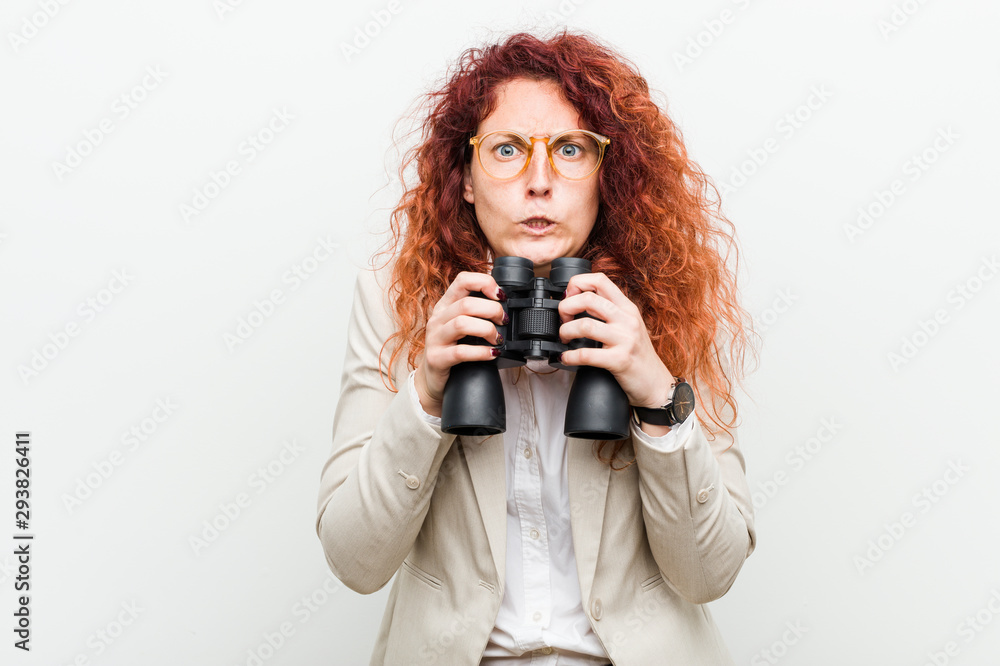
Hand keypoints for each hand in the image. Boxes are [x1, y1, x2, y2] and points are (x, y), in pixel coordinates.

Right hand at [413, 272, 506, 416]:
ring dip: (487, 330)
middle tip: (503, 321)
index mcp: (445, 305)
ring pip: (462, 324)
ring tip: (497, 340)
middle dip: (492, 310)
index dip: (484, 282)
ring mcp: (435, 339)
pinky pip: (460, 352)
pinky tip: (491, 354)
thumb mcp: (461, 325)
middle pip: (466, 304)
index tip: (501, 295)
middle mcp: (438, 318)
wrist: (431, 379)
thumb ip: (476, 312)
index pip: (462, 280)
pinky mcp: (437, 359)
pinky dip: (481, 353)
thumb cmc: (452, 348)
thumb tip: (505, 305)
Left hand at [558, 273, 675, 409]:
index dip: (578, 283)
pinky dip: (570, 356)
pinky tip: (566, 358)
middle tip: (563, 319)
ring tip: (564, 338)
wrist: (656, 383)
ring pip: (584, 325)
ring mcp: (625, 339)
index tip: (568, 296)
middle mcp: (627, 319)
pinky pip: (586, 354)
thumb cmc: (638, 356)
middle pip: (588, 298)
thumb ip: (610, 312)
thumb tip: (578, 302)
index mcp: (627, 307)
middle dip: (566, 307)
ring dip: (565, 331)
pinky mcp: (619, 360)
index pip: (600, 280)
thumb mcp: (629, 326)